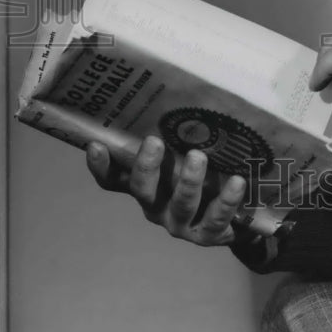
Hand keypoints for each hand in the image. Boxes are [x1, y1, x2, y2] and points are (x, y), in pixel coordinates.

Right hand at [86, 136, 246, 246]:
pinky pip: (216, 219)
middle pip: (142, 191)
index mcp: (146, 188)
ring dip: (189, 180)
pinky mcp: (208, 234)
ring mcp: (181, 223)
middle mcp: (157, 206)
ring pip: (182, 204)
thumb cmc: (203, 180)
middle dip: (146, 166)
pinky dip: (227, 200)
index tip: (95, 145)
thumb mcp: (184, 160)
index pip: (114, 180)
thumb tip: (177, 97)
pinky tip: (237, 182)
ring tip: (198, 156)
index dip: (101, 167)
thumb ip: (176, 140)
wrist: (236, 220)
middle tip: (154, 140)